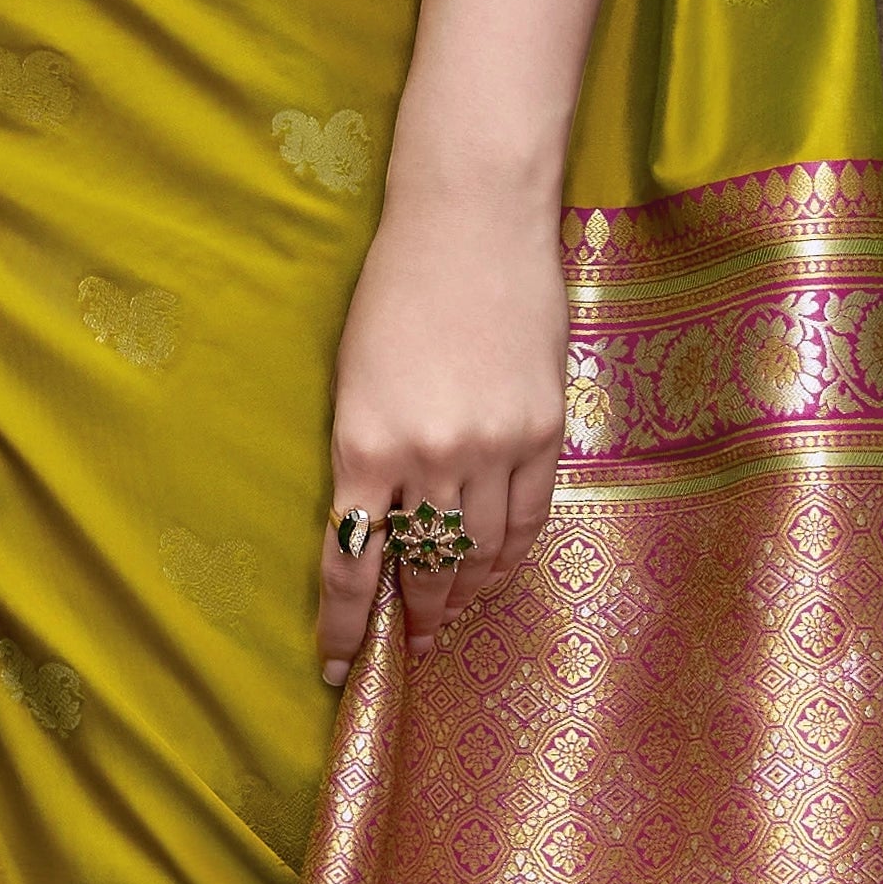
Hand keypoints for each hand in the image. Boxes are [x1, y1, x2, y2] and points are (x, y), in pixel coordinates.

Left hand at [318, 165, 567, 681]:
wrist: (470, 216)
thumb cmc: (395, 284)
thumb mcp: (353, 374)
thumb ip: (365, 453)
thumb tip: (373, 522)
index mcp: (364, 444)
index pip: (351, 563)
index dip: (345, 625)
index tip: (339, 666)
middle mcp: (430, 457)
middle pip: (423, 567)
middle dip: (413, 614)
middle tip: (410, 645)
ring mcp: (493, 447)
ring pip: (480, 554)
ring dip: (464, 593)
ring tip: (452, 618)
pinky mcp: (543, 430)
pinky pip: (529, 519)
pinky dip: (512, 557)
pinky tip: (498, 575)